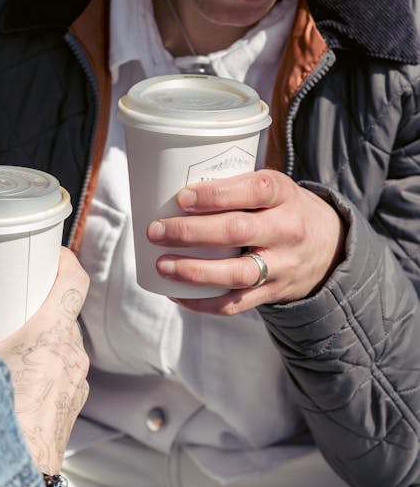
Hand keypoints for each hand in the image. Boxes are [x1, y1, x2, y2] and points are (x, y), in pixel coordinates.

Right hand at [0, 247, 89, 475]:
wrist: (15, 481)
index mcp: (51, 336)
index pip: (74, 280)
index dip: (62, 259)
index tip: (45, 251)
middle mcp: (70, 355)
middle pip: (64, 310)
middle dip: (40, 299)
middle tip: (11, 295)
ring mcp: (76, 382)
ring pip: (63, 342)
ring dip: (41, 335)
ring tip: (10, 336)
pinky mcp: (73, 406)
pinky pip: (63, 371)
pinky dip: (45, 364)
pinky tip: (18, 374)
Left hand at [146, 170, 345, 314]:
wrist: (330, 246)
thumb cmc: (282, 208)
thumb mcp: (272, 186)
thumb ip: (234, 185)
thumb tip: (168, 183)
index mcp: (284, 194)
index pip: (254, 190)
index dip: (216, 194)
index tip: (182, 197)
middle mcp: (286, 229)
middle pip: (237, 231)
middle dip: (191, 232)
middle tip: (156, 230)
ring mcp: (282, 265)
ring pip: (236, 273)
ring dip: (194, 271)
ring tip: (162, 265)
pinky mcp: (274, 292)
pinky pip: (236, 303)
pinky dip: (204, 302)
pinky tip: (177, 294)